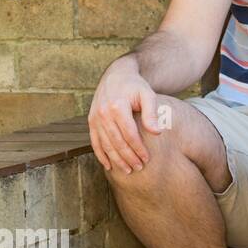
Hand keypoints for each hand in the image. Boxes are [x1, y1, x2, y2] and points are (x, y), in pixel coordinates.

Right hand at [88, 56, 163, 174]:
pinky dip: (101, 155)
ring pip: (105, 144)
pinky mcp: (91, 121)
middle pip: (116, 142)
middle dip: (128, 157)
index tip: (147, 159)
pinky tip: (109, 166)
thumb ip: (152, 113)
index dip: (138, 148)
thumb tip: (157, 132)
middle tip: (139, 168)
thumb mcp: (148, 95)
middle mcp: (103, 113)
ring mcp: (94, 118)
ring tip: (128, 170)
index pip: (129, 134)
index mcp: (117, 106)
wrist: (117, 76)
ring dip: (116, 159)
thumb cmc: (136, 87)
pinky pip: (94, 142)